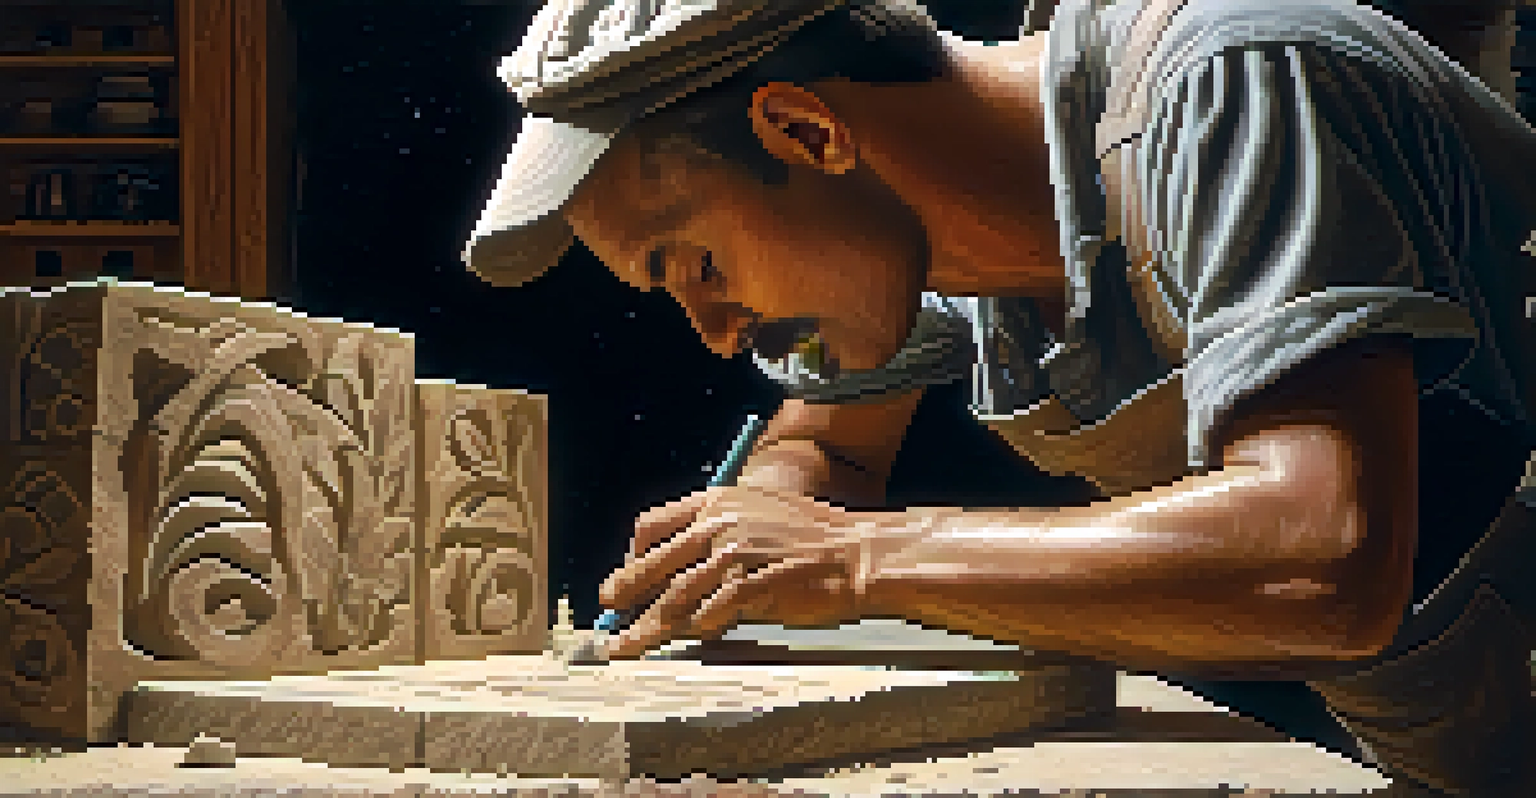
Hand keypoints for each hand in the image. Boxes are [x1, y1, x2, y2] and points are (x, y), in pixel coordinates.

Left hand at [596, 484, 875, 658]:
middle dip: (625, 590)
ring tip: (626, 644)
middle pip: (655, 562)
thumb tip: (681, 560)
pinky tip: (683, 640)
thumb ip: (717, 527)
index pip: (652, 524)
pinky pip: (711, 612)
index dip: (633, 553)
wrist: (854, 552)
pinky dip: (694, 628)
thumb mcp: (758, 510)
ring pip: (675, 595)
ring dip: (647, 624)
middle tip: (607, 611)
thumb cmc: (810, 536)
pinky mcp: (752, 585)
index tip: (625, 574)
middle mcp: (719, 523)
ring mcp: (734, 555)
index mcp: (716, 501)